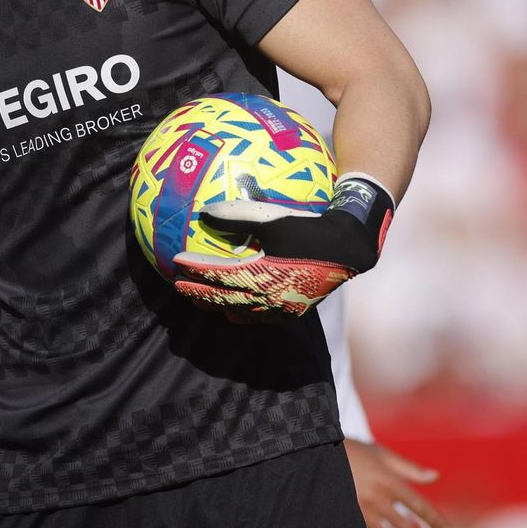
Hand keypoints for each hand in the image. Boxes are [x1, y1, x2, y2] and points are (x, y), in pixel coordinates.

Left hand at [173, 175, 393, 322]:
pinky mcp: (295, 310)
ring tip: (201, 299)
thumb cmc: (310, 226)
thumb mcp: (271, 217)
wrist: (350, 246)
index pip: (217, 275)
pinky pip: (261, 316)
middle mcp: (268, 298)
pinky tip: (236, 308)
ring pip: (241, 311)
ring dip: (218, 305)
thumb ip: (236, 215)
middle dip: (199, 293)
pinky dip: (243, 312)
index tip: (176, 262)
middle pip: (223, 299)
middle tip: (178, 286)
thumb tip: (204, 211)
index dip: (194, 269)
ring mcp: (282, 308)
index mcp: (259, 276)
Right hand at [345, 438, 450, 527]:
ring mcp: (361, 510)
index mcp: (389, 481)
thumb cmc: (354, 452)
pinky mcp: (346, 517)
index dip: (436, 521)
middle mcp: (378, 498)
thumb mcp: (382, 455)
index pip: (420, 506)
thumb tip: (435, 476)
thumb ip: (410, 468)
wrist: (317, 453)